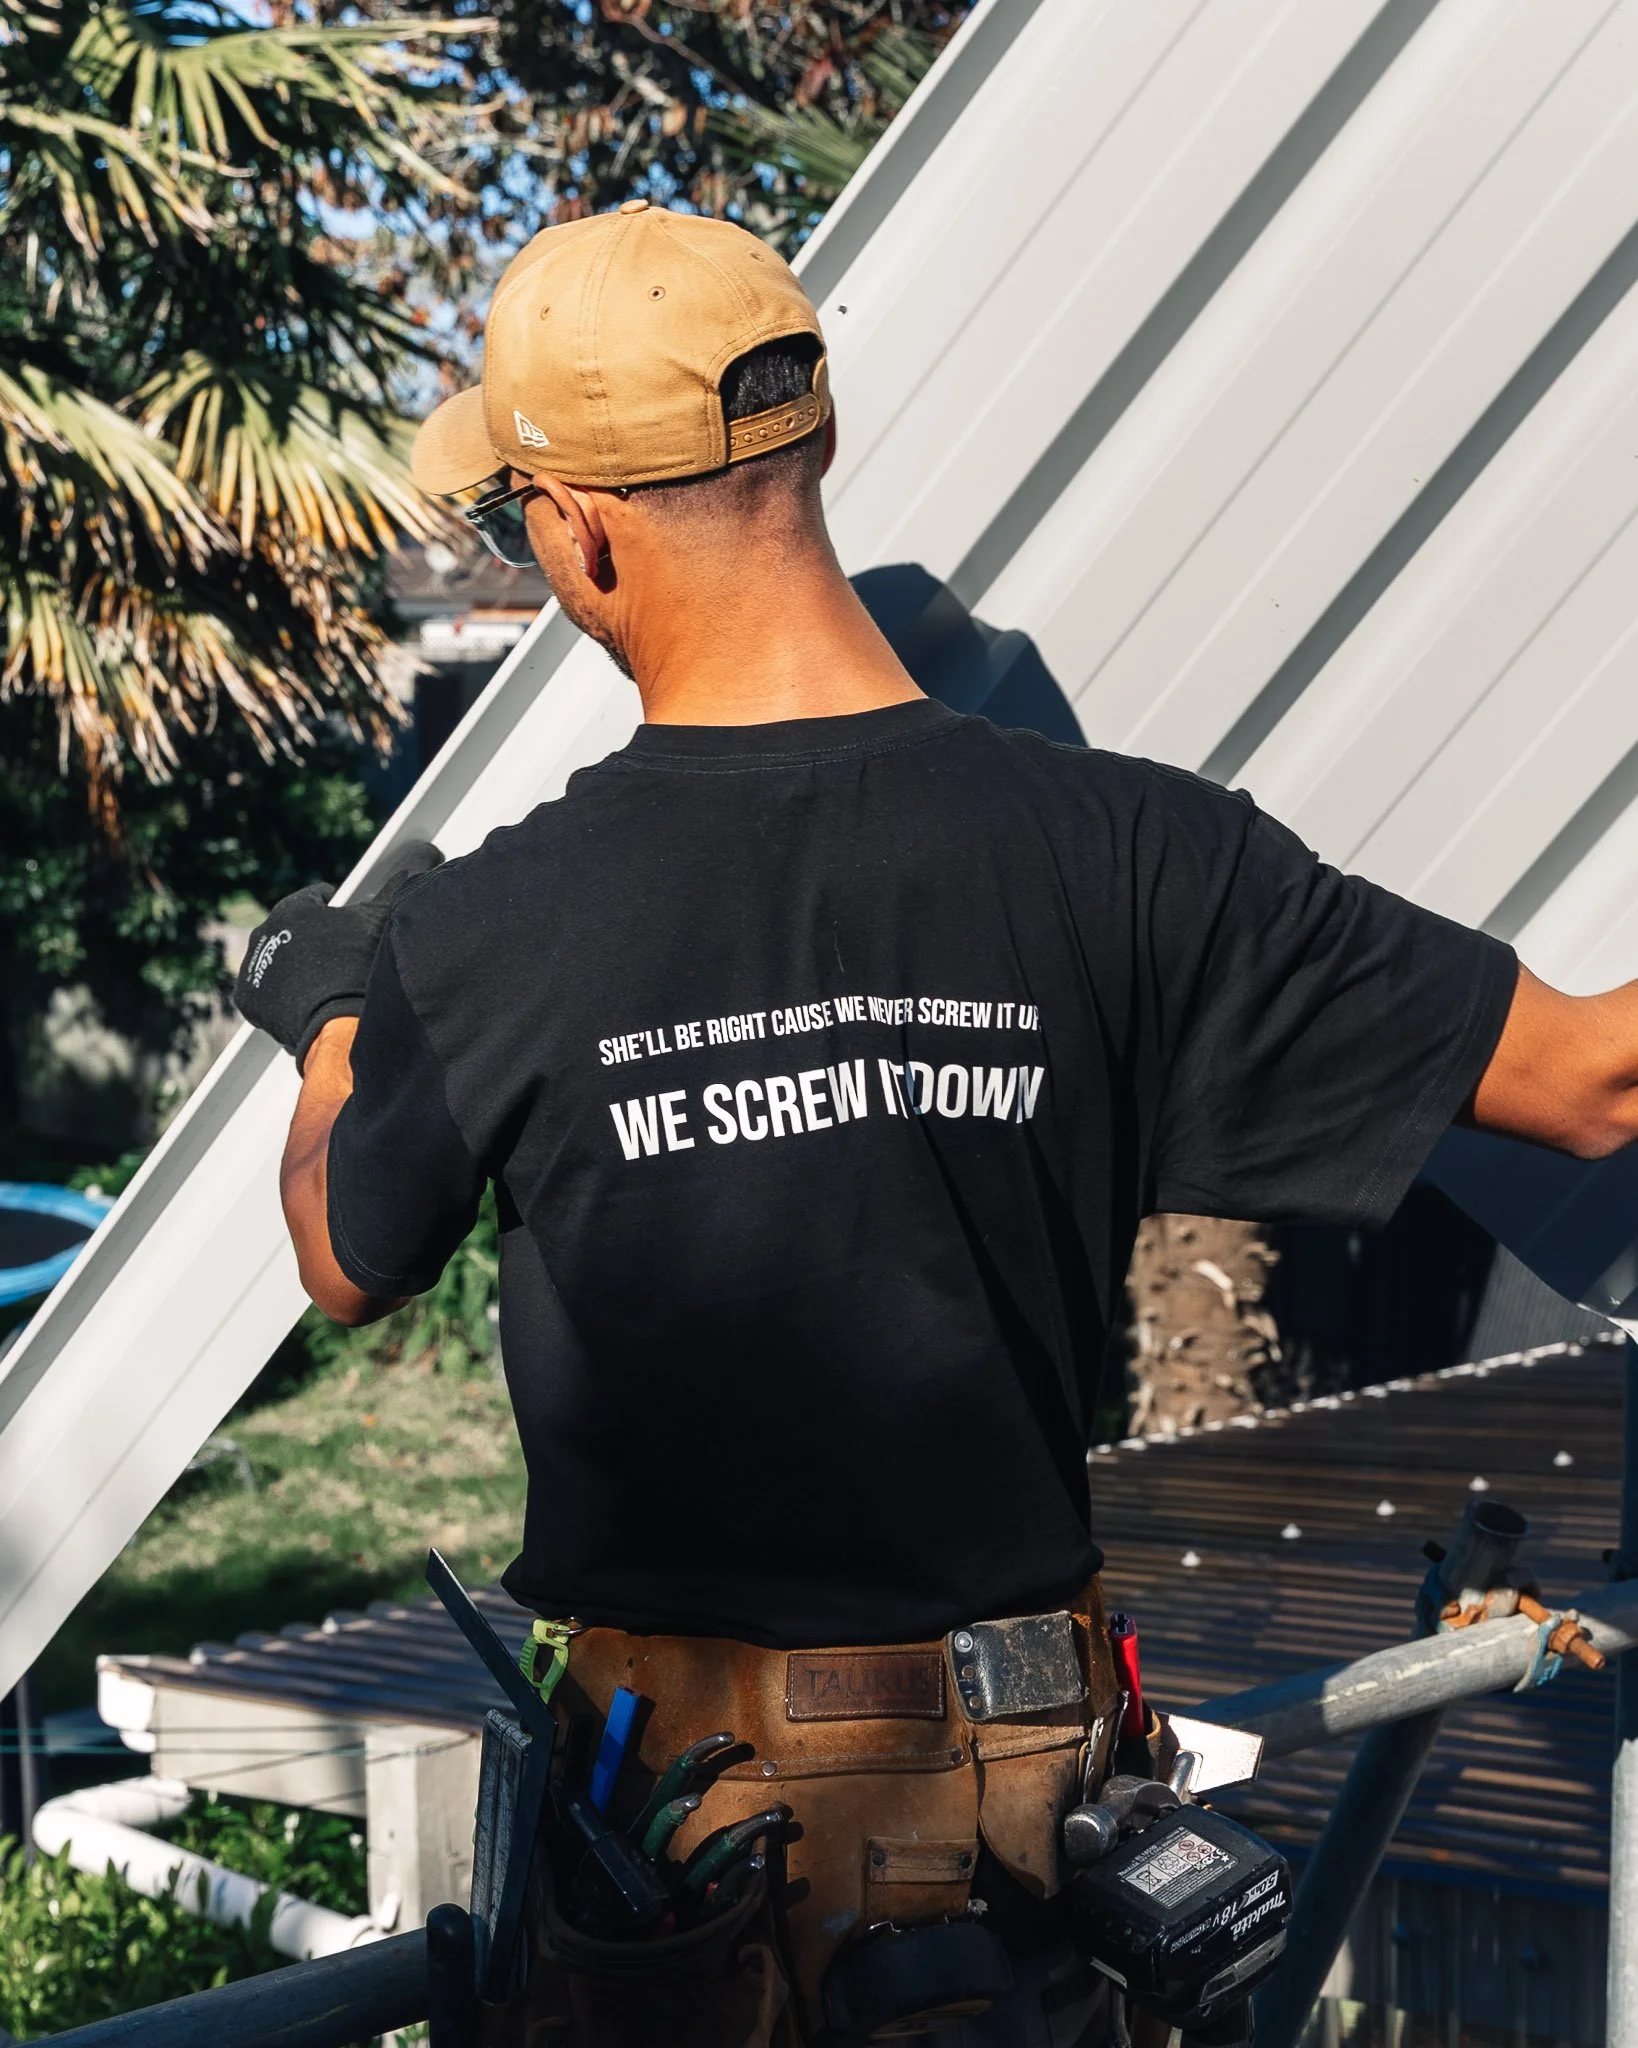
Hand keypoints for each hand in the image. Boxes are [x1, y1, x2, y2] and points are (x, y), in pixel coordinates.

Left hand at [234, 839, 442, 1066]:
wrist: (338, 1020)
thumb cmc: (358, 965)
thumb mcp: (380, 921)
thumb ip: (394, 889)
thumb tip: (420, 858)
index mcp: (291, 909)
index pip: (313, 898)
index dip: (333, 906)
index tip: (343, 916)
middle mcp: (264, 934)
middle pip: (292, 930)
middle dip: (312, 937)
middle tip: (338, 953)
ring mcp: (253, 968)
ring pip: (278, 961)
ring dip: (296, 967)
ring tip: (325, 981)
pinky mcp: (248, 999)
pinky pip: (266, 993)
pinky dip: (283, 995)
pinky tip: (307, 1001)